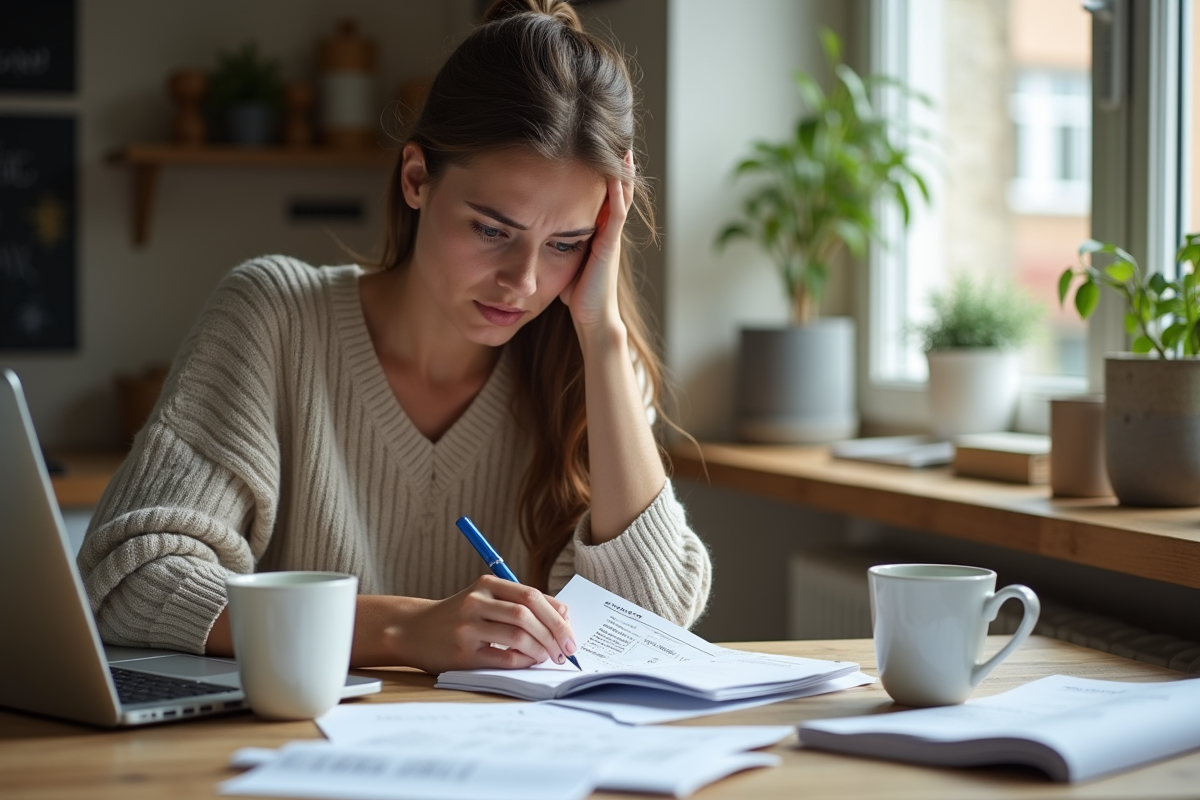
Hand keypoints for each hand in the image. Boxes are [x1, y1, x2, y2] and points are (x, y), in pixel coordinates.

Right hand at [398, 575, 577, 673]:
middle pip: (527, 614)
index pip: (532, 595)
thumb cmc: (459, 617)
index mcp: (487, 583)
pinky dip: (523, 661)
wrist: (413, 630)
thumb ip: (519, 603)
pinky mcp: (462, 652)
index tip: (570, 632)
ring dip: (541, 649)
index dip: (556, 615)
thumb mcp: (486, 599)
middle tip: (566, 650)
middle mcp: (477, 601)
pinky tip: (529, 662)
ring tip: (549, 657)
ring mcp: (468, 626)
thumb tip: (563, 615)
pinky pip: (503, 657)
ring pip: (518, 635)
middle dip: (554, 633)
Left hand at [559, 151, 634, 331]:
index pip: (603, 194)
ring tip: (621, 144)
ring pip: (621, 195)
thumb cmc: (577, 295)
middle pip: (616, 188)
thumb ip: (556, 243)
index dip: (602, 171)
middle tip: (615, 135)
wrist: (591, 318)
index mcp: (598, 231)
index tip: (597, 147)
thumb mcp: (564, 260)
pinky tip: (615, 172)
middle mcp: (608, 230)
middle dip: (615, 164)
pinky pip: (617, 211)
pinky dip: (617, 191)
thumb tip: (533, 233)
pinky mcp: (610, 244)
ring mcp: (612, 236)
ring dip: (621, 170)